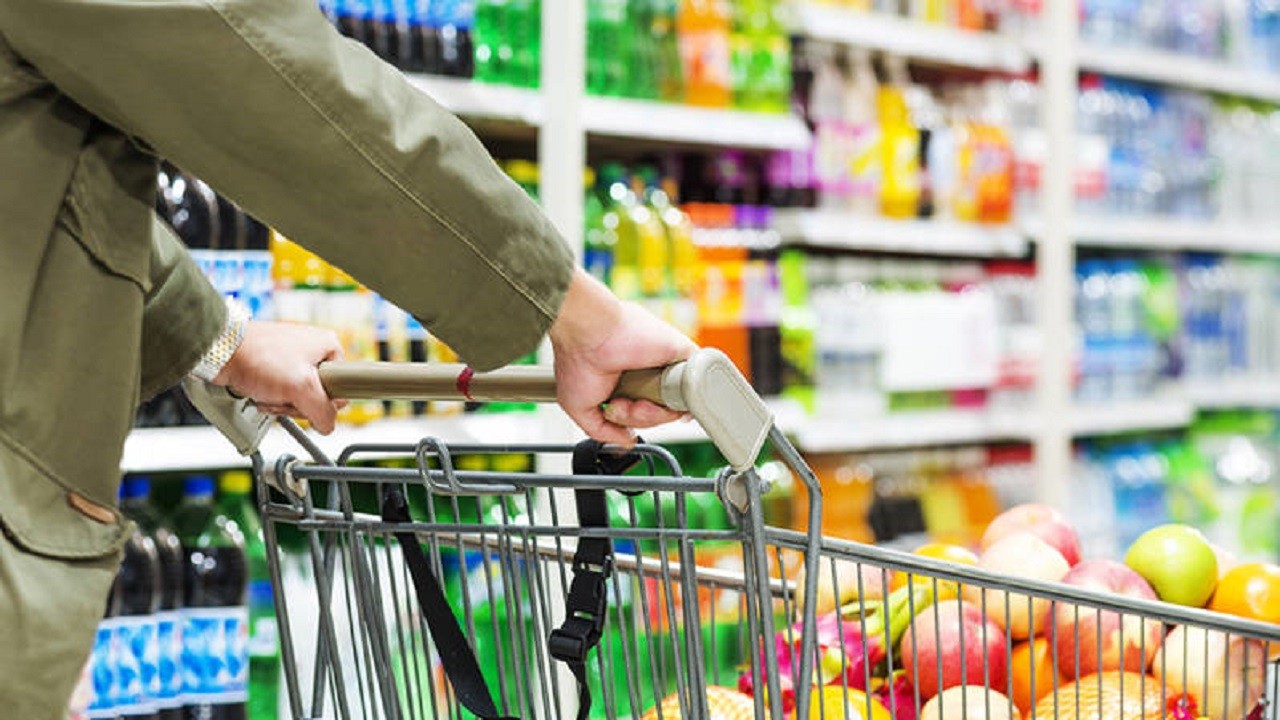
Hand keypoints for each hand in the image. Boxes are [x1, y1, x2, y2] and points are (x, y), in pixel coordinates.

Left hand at [212, 321, 345, 433]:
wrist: (220, 350)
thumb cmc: (258, 357)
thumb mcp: (302, 388)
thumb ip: (323, 411)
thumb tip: (328, 425)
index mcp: (328, 346)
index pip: (340, 387)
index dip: (323, 402)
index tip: (306, 402)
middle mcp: (312, 349)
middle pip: (317, 394)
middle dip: (297, 404)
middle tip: (283, 398)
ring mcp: (291, 357)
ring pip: (296, 395)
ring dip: (281, 403)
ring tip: (267, 394)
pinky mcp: (273, 365)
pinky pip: (280, 391)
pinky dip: (269, 398)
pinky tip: (259, 394)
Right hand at [549, 269, 696, 445]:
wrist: (588, 333)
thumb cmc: (577, 360)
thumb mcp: (579, 408)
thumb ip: (603, 430)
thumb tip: (626, 441)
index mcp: (626, 380)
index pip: (643, 411)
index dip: (632, 420)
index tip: (614, 413)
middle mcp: (646, 371)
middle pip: (659, 413)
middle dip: (639, 418)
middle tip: (620, 407)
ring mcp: (664, 364)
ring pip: (674, 405)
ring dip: (650, 414)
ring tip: (628, 402)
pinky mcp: (680, 355)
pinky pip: (693, 387)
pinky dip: (675, 402)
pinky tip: (650, 399)